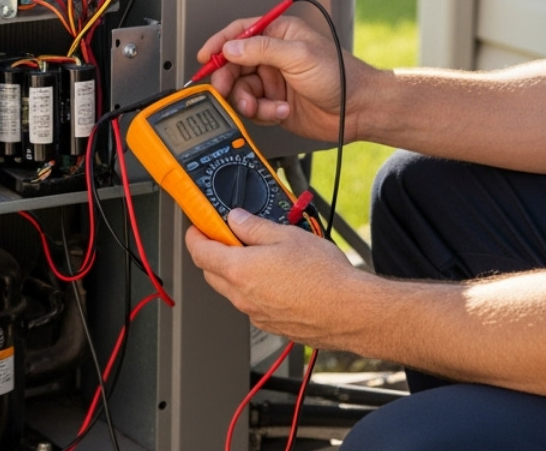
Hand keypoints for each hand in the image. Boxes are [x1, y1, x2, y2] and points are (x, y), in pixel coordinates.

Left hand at [185, 209, 357, 347]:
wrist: (350, 312)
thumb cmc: (323, 276)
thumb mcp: (286, 235)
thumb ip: (254, 226)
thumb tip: (236, 219)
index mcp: (239, 270)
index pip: (199, 252)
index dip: (195, 235)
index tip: (199, 226)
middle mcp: (242, 296)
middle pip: (211, 272)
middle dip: (214, 252)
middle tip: (230, 236)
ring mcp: (255, 314)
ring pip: (232, 289)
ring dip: (235, 272)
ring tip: (264, 256)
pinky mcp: (271, 325)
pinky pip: (252, 304)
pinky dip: (254, 289)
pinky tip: (278, 279)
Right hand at [195, 13, 365, 142]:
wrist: (358, 109)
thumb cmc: (340, 75)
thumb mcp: (299, 55)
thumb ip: (262, 49)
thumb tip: (231, 47)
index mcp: (278, 35)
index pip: (239, 32)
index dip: (219, 43)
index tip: (205, 56)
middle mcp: (272, 56)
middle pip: (233, 64)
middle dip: (228, 78)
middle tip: (225, 89)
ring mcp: (273, 80)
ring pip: (241, 89)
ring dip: (247, 100)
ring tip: (261, 106)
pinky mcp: (274, 103)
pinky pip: (253, 108)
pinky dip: (262, 112)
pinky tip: (279, 111)